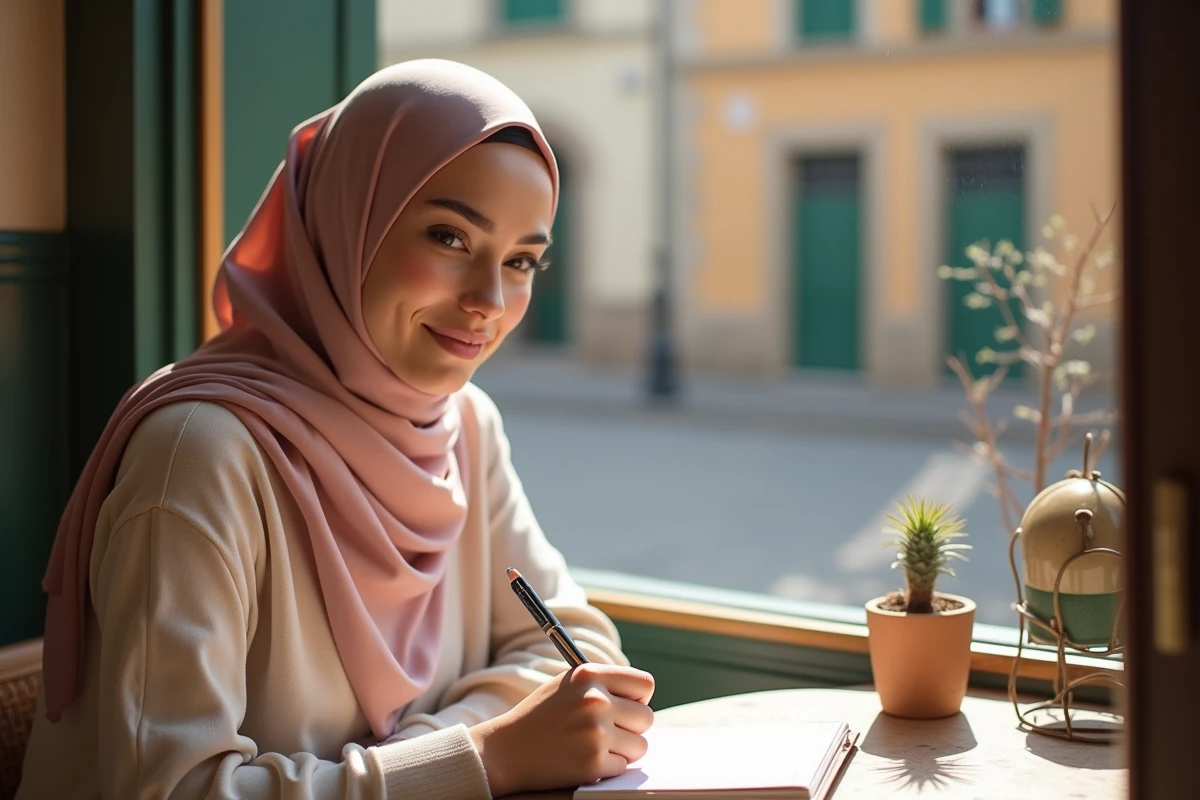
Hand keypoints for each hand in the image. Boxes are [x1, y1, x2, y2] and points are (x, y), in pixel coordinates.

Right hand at [468, 663, 654, 795]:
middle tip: (611, 732)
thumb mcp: (567, 684)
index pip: (645, 684)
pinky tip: (584, 760)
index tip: (628, 707)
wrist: (506, 750)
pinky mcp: (593, 763)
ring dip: (623, 750)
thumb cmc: (540, 716)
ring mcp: (596, 733)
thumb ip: (603, 684)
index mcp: (589, 675)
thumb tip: (642, 696)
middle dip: (633, 728)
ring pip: (640, 746)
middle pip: (646, 718)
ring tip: (595, 746)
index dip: (640, 699)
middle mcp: (595, 700)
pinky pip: (623, 767)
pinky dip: (608, 768)